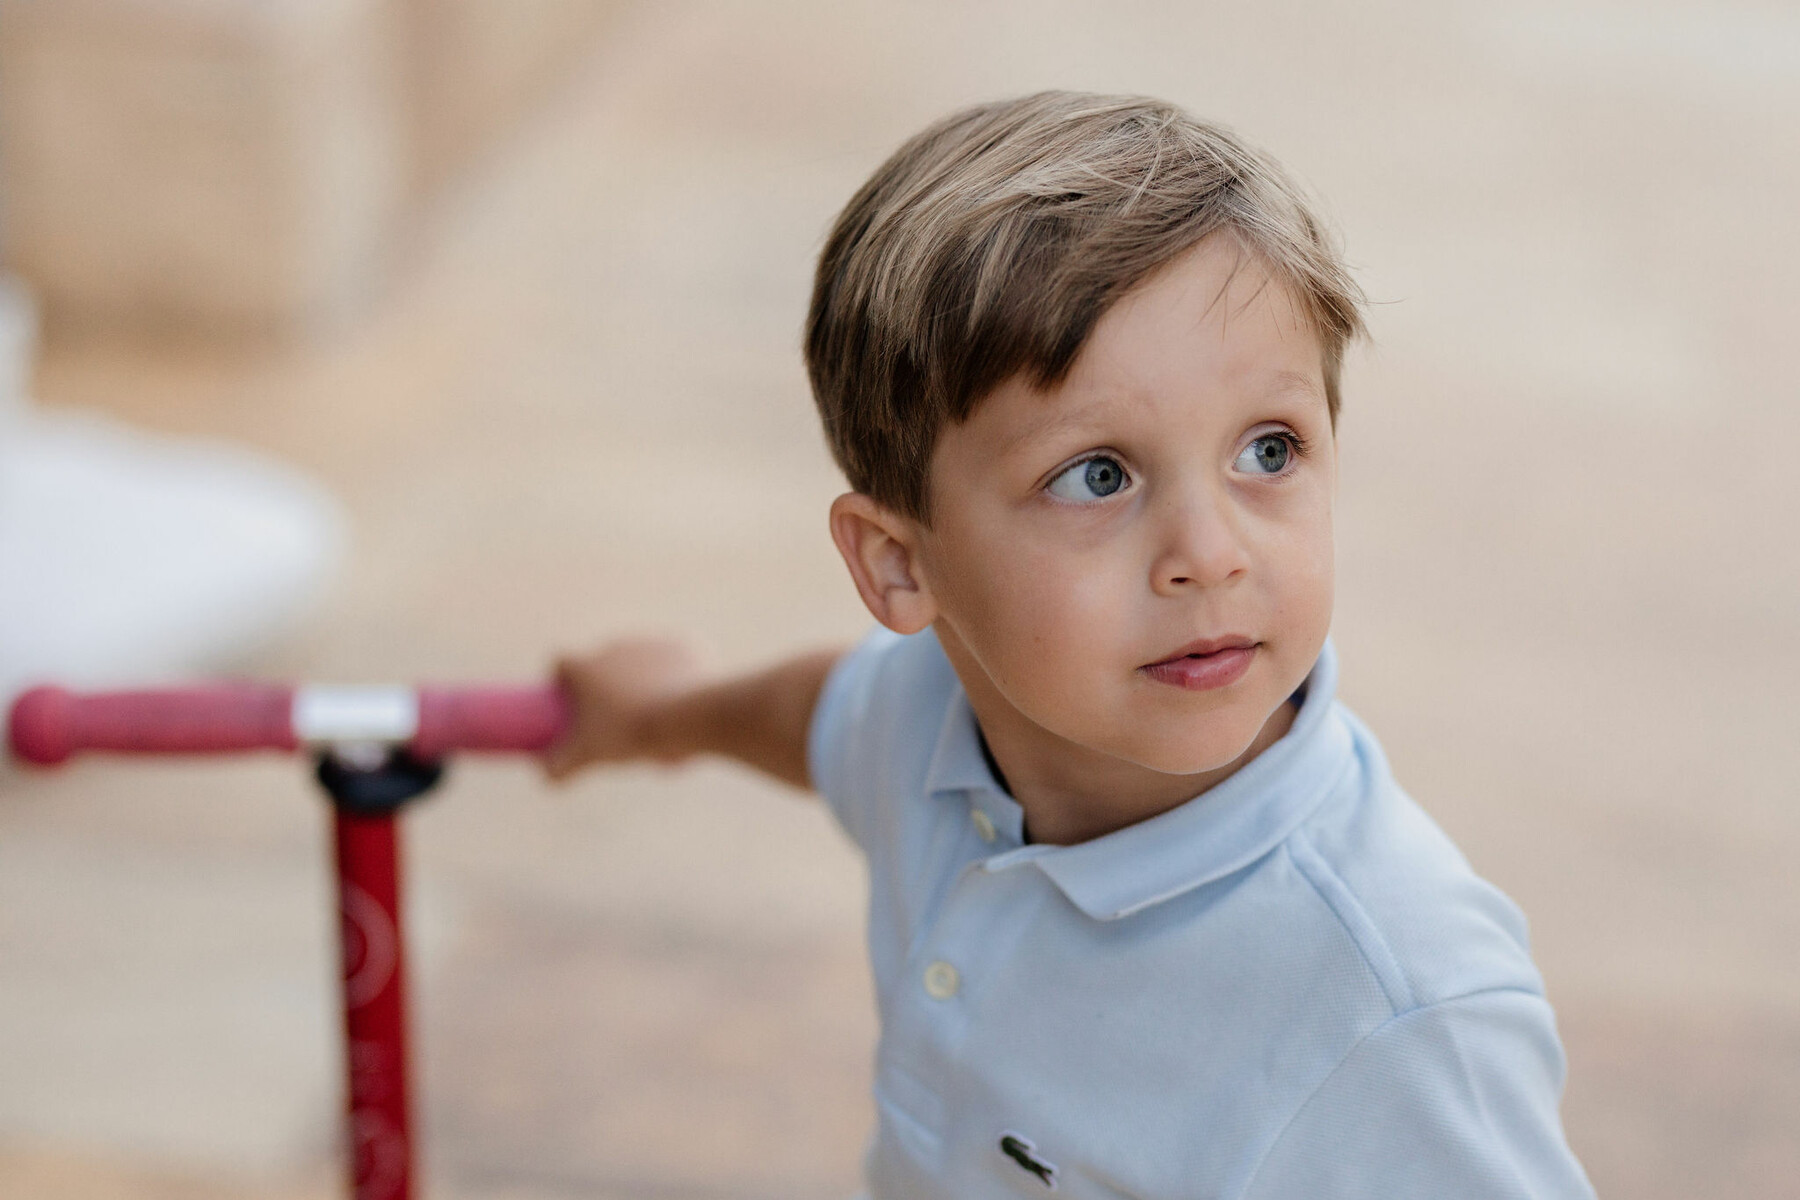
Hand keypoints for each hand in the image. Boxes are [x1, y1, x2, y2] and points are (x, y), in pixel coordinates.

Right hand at [543, 637, 707, 780]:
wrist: (683, 718)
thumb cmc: (629, 735)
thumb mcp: (588, 755)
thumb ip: (560, 767)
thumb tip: (547, 775)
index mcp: (585, 667)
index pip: (560, 664)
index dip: (562, 682)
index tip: (570, 703)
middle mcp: (613, 647)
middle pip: (601, 666)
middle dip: (605, 688)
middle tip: (616, 719)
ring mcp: (647, 644)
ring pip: (638, 664)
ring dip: (639, 682)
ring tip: (651, 716)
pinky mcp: (679, 647)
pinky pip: (671, 662)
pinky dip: (672, 678)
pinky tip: (677, 701)